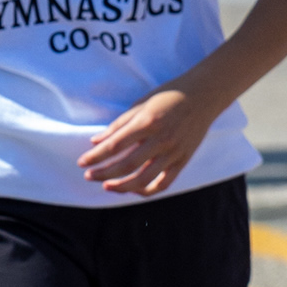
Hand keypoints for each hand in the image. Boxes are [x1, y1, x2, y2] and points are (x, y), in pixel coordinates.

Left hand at [78, 86, 215, 197]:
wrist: (204, 96)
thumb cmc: (169, 96)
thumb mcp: (141, 104)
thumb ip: (119, 125)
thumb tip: (96, 142)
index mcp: (148, 122)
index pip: (115, 145)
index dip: (96, 156)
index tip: (82, 162)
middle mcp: (161, 140)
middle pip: (127, 165)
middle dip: (104, 173)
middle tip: (89, 175)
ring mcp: (173, 152)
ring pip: (144, 179)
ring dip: (121, 186)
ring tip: (106, 186)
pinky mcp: (183, 160)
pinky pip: (163, 183)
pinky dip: (147, 190)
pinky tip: (133, 190)